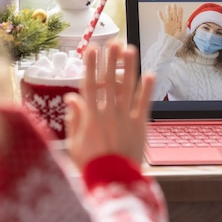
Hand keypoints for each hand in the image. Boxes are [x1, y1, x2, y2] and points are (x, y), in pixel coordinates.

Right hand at [65, 42, 153, 168]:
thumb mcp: (74, 142)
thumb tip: (71, 97)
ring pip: (127, 87)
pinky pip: (144, 103)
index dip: (91, 66)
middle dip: (111, 60)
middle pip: (109, 80)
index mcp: (90, 116)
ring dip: (129, 67)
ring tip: (131, 49)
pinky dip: (147, 88)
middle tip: (114, 41)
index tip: (92, 49)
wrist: (111, 180)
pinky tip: (150, 73)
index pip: (90, 84)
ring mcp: (125, 117)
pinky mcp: (140, 125)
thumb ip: (74, 118)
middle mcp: (108, 112)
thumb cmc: (90, 163)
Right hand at [158, 4, 184, 39]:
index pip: (180, 16)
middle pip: (174, 14)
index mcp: (179, 24)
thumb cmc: (177, 39)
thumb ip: (185, 26)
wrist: (170, 43)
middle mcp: (173, 23)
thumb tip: (187, 20)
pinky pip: (161, 19)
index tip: (180, 7)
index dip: (180, 12)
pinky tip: (159, 11)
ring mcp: (168, 23)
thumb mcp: (183, 33)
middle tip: (174, 4)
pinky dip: (160, 15)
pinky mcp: (163, 25)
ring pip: (168, 15)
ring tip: (168, 6)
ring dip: (168, 10)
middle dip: (174, 10)